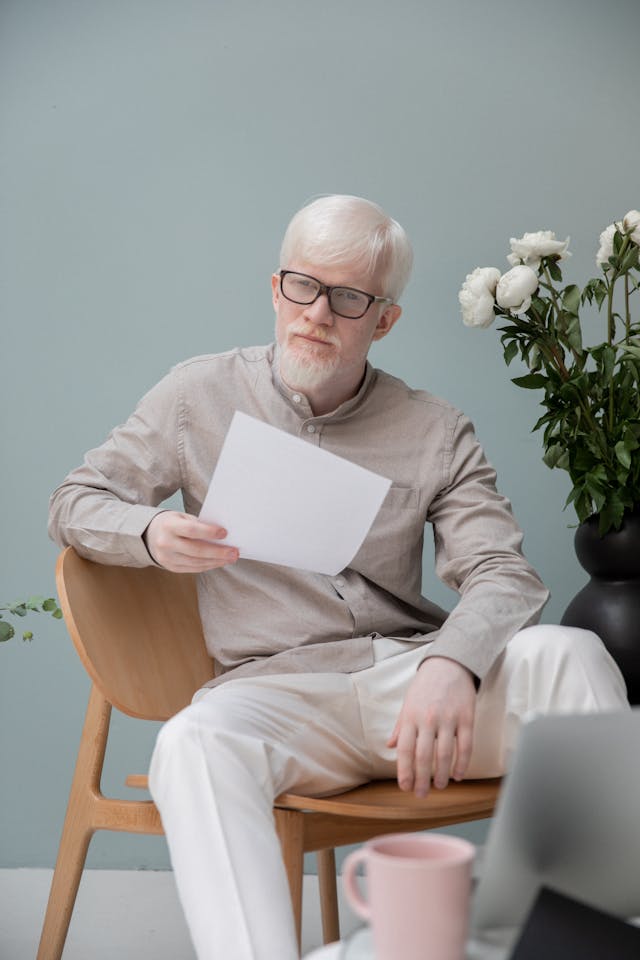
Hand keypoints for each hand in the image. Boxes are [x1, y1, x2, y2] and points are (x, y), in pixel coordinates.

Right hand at [143, 511, 238, 572]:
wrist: (150, 535)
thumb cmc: (172, 523)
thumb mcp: (182, 517)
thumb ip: (199, 524)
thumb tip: (222, 535)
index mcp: (169, 526)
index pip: (191, 530)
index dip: (208, 532)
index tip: (225, 533)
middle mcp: (166, 543)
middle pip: (196, 550)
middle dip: (217, 552)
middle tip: (234, 552)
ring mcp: (167, 557)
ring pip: (196, 562)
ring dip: (216, 561)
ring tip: (230, 558)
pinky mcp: (170, 567)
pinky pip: (193, 568)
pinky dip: (208, 566)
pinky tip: (218, 562)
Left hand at [387, 656, 475, 797]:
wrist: (449, 664)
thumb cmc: (425, 686)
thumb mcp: (408, 703)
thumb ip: (401, 726)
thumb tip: (390, 746)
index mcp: (411, 717)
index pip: (406, 750)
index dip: (405, 771)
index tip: (405, 787)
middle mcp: (428, 719)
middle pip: (424, 756)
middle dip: (422, 779)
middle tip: (421, 794)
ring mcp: (448, 719)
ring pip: (445, 754)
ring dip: (442, 775)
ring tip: (440, 786)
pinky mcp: (466, 718)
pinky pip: (465, 745)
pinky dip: (462, 763)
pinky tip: (459, 775)